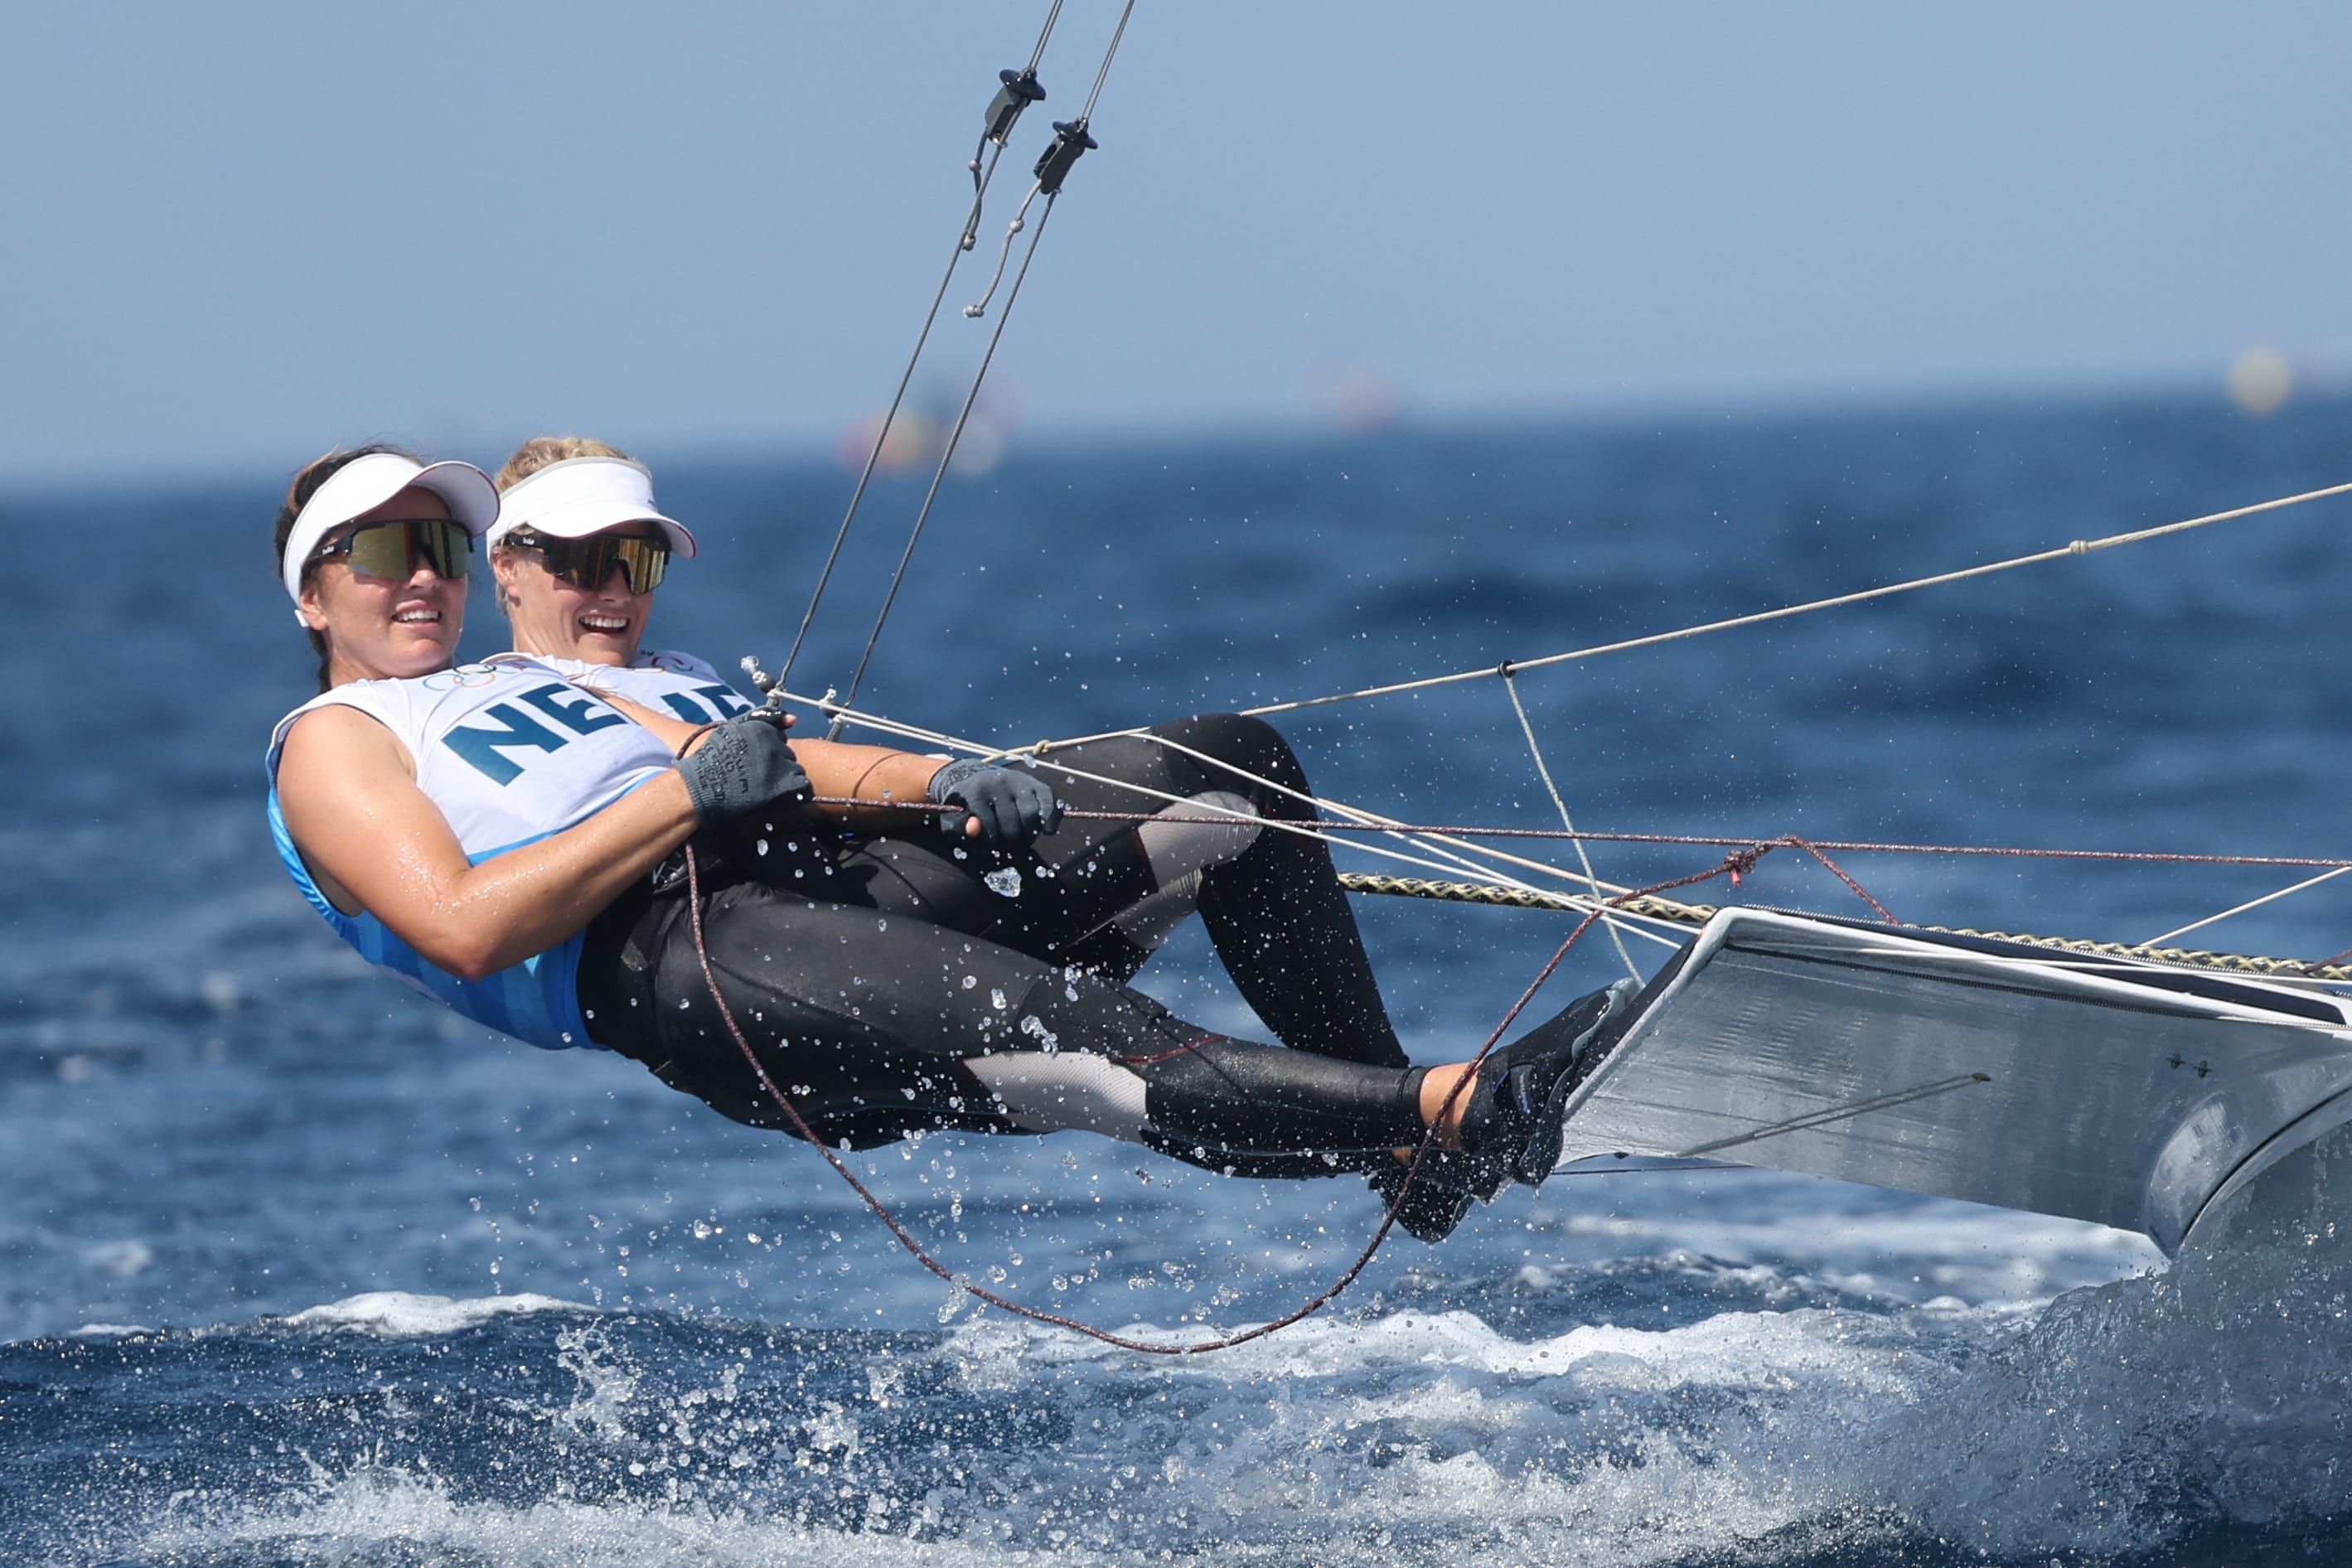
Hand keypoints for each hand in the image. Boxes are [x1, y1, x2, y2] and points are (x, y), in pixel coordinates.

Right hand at [676, 712, 811, 825]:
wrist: (698, 790)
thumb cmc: (711, 762)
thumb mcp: (732, 730)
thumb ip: (762, 720)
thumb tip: (794, 719)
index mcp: (761, 729)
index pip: (779, 738)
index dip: (768, 752)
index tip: (753, 763)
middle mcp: (773, 744)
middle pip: (788, 755)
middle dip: (777, 765)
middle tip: (756, 778)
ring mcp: (780, 766)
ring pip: (796, 770)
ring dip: (784, 779)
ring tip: (762, 789)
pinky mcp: (783, 786)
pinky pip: (802, 788)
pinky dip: (793, 794)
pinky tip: (776, 798)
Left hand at [926, 757, 1061, 848]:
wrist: (977, 777)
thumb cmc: (966, 804)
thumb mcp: (954, 815)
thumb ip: (958, 825)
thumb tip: (974, 829)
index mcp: (976, 791)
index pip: (988, 825)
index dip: (989, 843)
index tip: (987, 848)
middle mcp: (999, 783)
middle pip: (1012, 824)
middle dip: (1010, 841)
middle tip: (1007, 844)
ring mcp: (1020, 782)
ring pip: (1032, 815)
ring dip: (1029, 835)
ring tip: (1023, 838)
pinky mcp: (1036, 784)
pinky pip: (1050, 803)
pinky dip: (1051, 820)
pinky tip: (1047, 831)